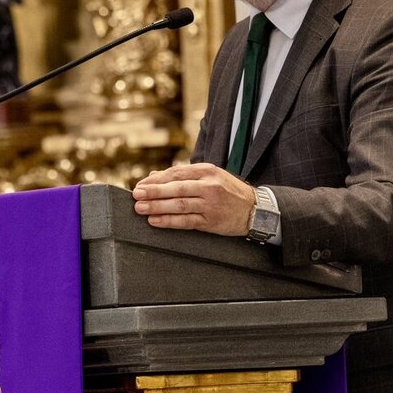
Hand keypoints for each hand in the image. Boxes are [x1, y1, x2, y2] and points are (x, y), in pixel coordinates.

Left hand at [132, 162, 255, 235]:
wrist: (256, 209)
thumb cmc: (228, 191)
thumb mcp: (210, 176)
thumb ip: (183, 175)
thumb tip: (154, 176)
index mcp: (207, 171)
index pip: (176, 173)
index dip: (156, 180)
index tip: (141, 185)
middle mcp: (209, 186)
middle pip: (176, 188)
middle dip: (153, 192)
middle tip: (136, 195)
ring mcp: (210, 204)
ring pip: (179, 205)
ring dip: (157, 207)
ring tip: (141, 209)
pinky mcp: (211, 221)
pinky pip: (186, 221)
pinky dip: (169, 221)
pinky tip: (155, 221)